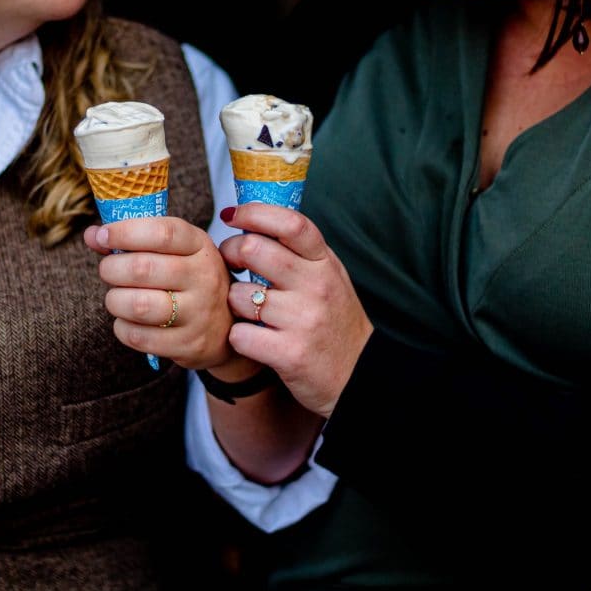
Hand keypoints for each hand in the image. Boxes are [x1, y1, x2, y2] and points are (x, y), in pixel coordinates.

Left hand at [84, 217, 233, 368]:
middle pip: (143, 269)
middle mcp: (204, 277)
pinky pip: (139, 337)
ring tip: (117, 298)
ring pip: (138, 305)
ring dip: (114, 300)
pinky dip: (122, 328)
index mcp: (200, 246)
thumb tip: (92, 235)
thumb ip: (133, 239)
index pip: (162, 232)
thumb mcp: (174, 252)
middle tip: (108, 272)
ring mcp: (199, 313)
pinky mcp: (190, 344)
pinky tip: (127, 322)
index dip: (125, 232)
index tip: (102, 235)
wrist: (227, 328)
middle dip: (111, 269)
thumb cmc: (190, 281)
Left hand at [219, 204, 372, 417]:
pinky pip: (239, 334)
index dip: (255, 213)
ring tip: (249, 311)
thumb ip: (299, 251)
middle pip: (253, 250)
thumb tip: (255, 220)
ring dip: (234, 303)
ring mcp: (303, 320)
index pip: (291, 223)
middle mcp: (316, 287)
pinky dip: (238, 337)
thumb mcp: (329, 277)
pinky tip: (253, 339)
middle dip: (230, 253)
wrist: (360, 377)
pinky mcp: (289, 353)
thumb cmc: (335, 323)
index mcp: (325, 264)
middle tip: (231, 263)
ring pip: (239, 295)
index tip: (235, 215)